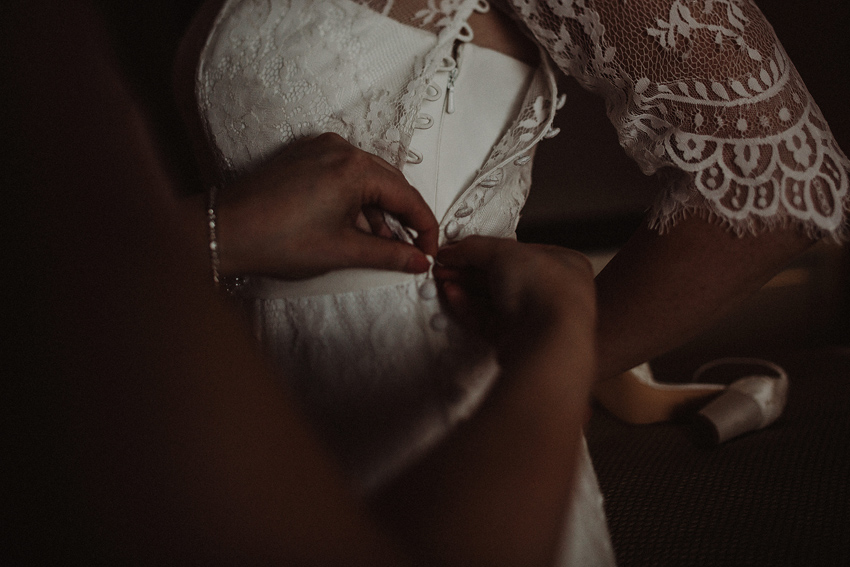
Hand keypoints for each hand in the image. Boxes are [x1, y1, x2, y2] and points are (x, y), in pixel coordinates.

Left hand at [214, 133, 438, 278]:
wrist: (223, 232)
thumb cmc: (274, 239)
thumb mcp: (342, 252)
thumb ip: (388, 255)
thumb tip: (417, 260)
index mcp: (354, 168)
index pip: (407, 197)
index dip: (424, 228)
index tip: (428, 251)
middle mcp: (340, 149)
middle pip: (390, 184)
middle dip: (403, 219)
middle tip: (411, 250)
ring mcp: (319, 150)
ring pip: (367, 181)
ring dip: (377, 213)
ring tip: (378, 246)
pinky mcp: (304, 158)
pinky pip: (344, 176)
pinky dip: (355, 202)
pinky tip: (353, 229)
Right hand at [434, 236, 595, 365]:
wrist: (549, 340)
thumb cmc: (546, 291)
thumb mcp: (504, 251)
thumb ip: (474, 248)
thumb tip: (454, 249)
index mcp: (564, 264)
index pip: (518, 251)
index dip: (486, 249)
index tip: (461, 249)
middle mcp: (553, 293)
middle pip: (503, 277)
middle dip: (469, 270)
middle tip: (446, 265)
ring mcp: (536, 319)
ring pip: (494, 301)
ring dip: (466, 288)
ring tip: (444, 279)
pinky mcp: (518, 342)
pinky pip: (488, 321)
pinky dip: (468, 308)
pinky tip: (453, 296)